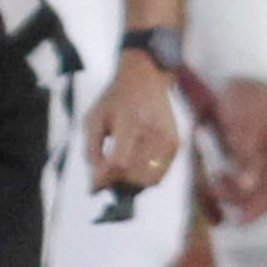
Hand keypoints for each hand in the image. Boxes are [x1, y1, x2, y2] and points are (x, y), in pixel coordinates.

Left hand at [84, 51, 177, 192]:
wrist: (144, 79)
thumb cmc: (114, 100)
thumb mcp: (92, 120)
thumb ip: (91, 152)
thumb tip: (95, 186)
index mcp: (130, 121)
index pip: (120, 162)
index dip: (104, 179)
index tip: (92, 186)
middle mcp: (154, 131)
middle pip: (134, 176)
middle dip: (115, 184)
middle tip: (103, 180)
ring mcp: (168, 139)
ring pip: (148, 181)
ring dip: (129, 185)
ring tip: (116, 174)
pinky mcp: (175, 145)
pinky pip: (158, 176)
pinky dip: (142, 180)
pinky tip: (130, 170)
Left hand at [196, 78, 266, 225]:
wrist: (236, 76)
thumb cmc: (245, 99)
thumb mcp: (244, 127)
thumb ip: (246, 156)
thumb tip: (247, 187)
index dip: (258, 208)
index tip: (238, 220)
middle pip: (259, 192)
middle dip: (237, 199)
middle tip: (214, 192)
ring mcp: (256, 157)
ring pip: (245, 187)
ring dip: (227, 193)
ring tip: (208, 187)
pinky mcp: (239, 154)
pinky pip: (233, 176)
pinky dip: (220, 184)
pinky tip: (206, 184)